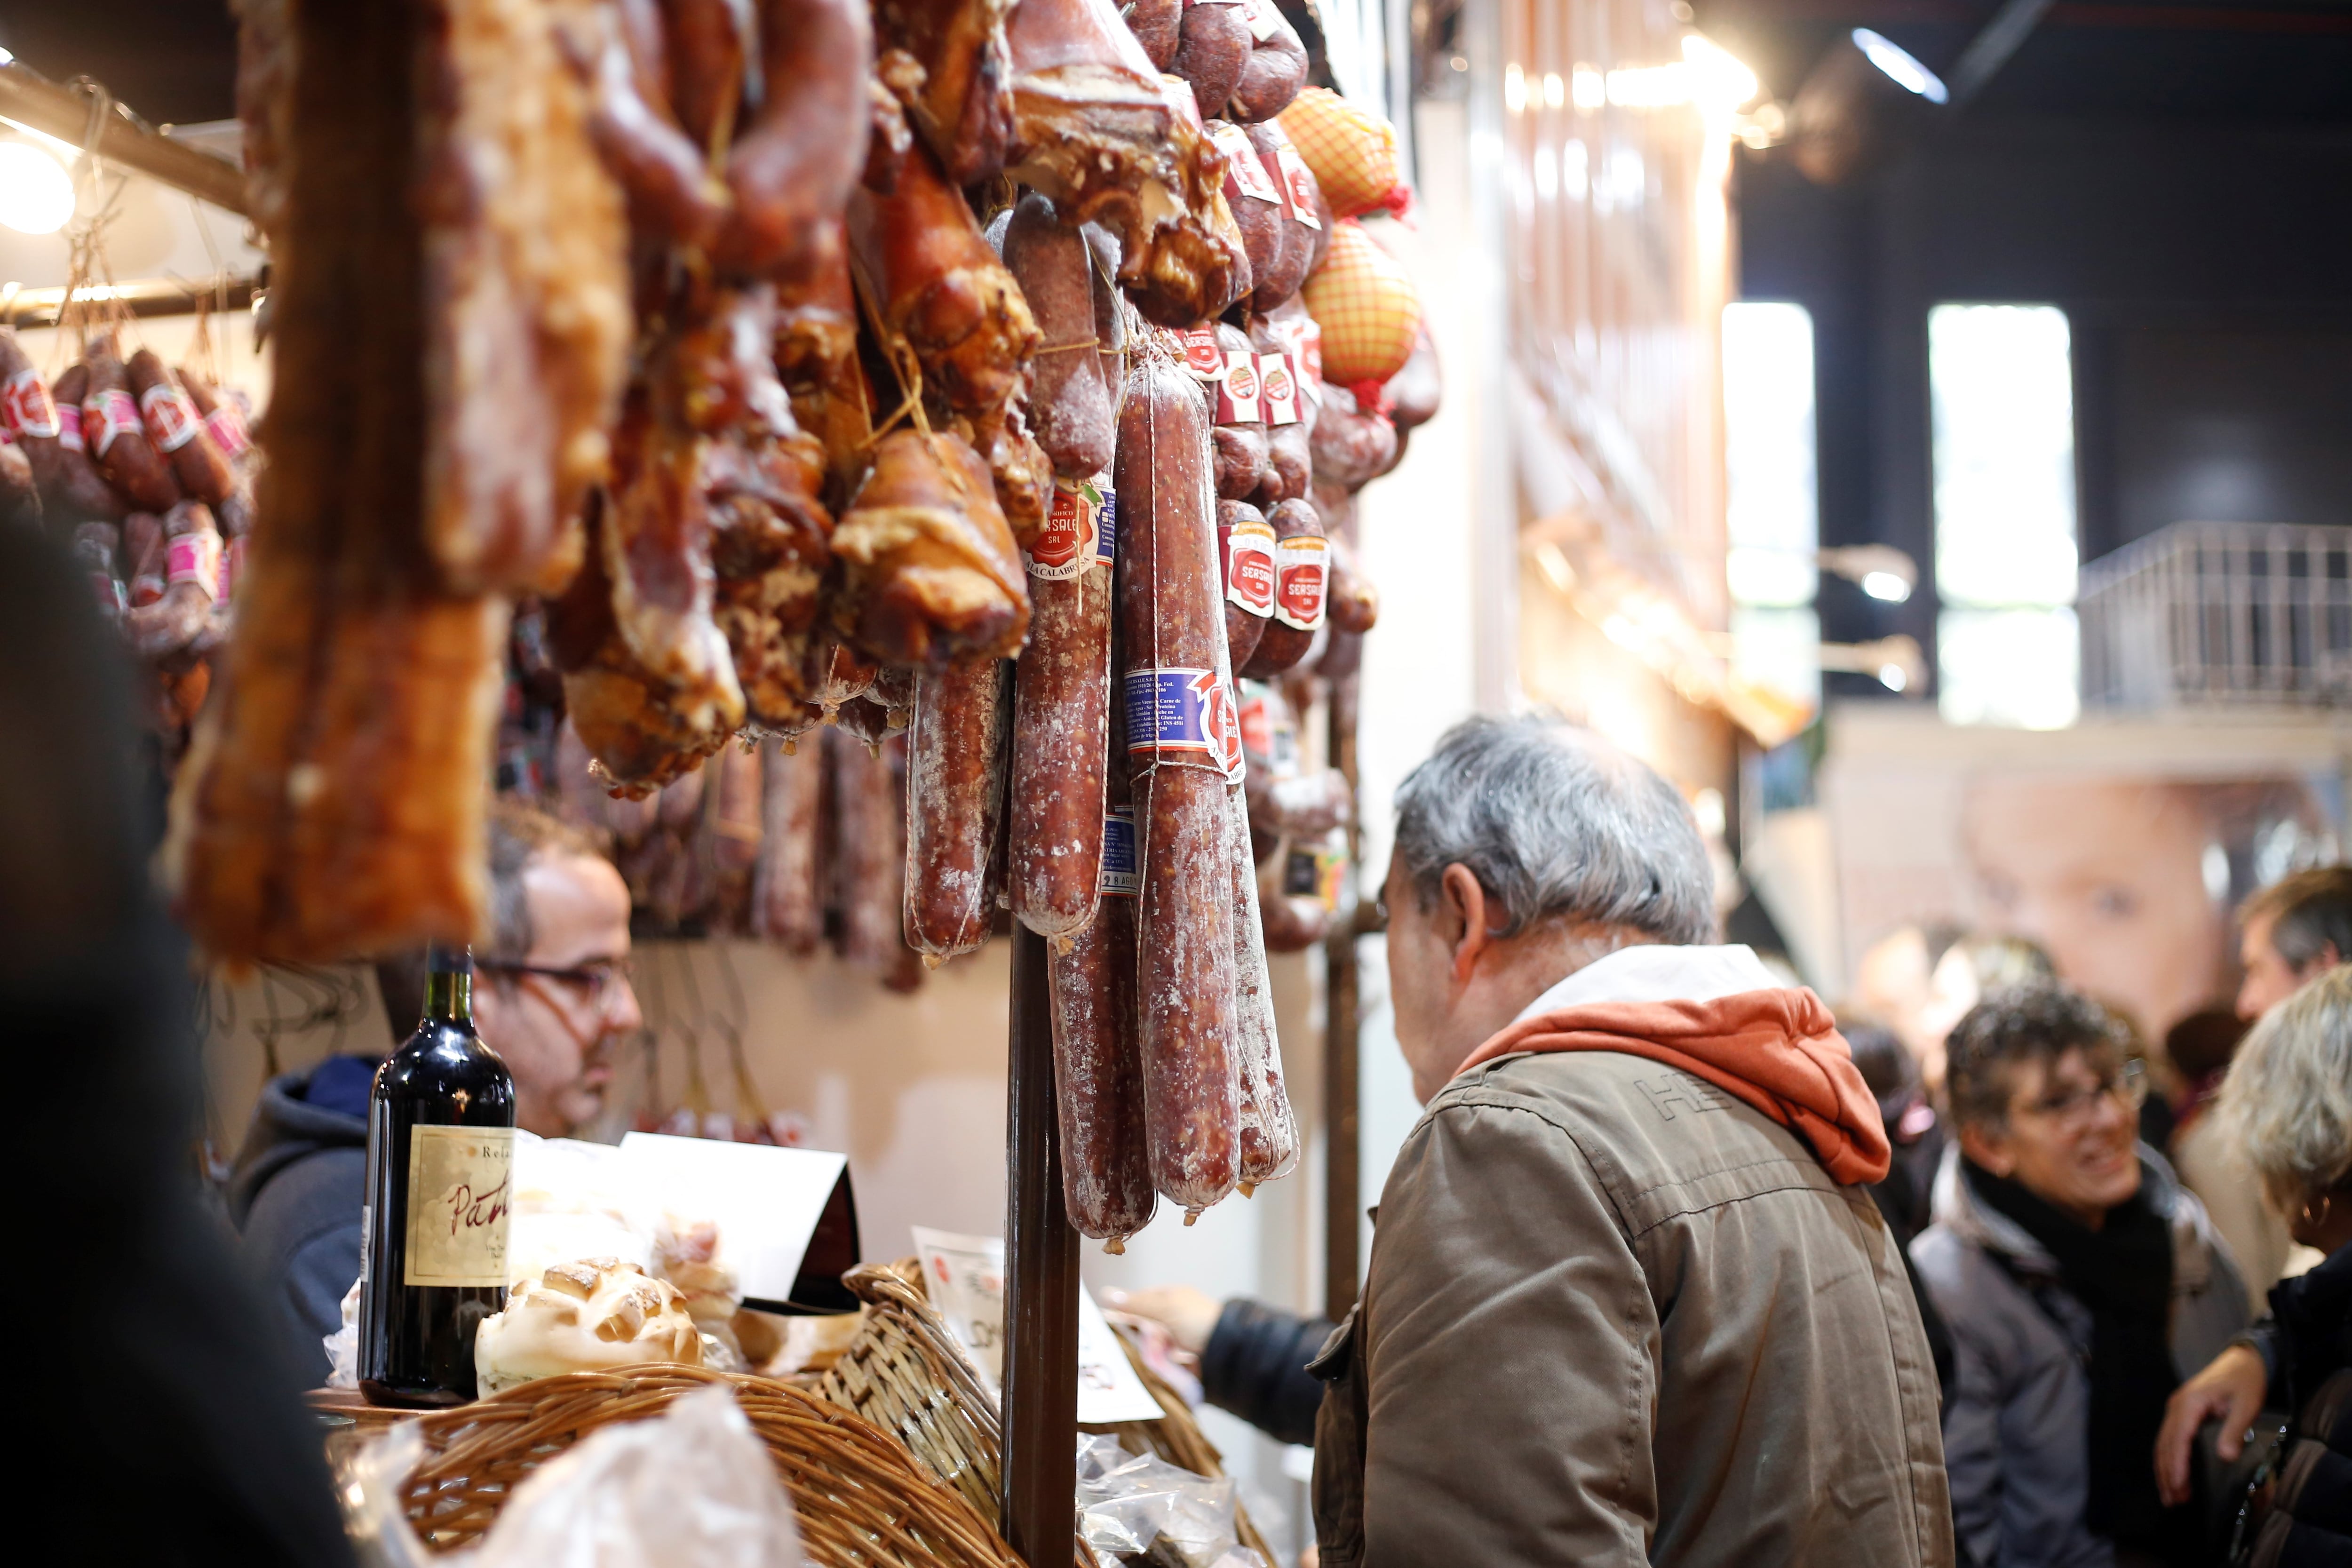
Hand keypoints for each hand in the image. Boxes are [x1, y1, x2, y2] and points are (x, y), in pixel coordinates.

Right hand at [1102, 1285, 1221, 1354]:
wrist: (1228, 1348)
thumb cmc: (1199, 1321)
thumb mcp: (1165, 1307)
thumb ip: (1136, 1303)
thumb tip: (1106, 1293)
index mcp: (1173, 1297)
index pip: (1142, 1301)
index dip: (1128, 1311)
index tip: (1113, 1322)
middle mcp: (1177, 1314)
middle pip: (1147, 1325)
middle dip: (1144, 1337)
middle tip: (1149, 1344)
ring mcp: (1183, 1335)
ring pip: (1155, 1343)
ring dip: (1154, 1351)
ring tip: (1159, 1356)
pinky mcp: (1187, 1354)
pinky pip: (1166, 1357)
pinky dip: (1163, 1361)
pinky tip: (1164, 1364)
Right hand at [2155, 1343, 2267, 1505]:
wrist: (2243, 1360)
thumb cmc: (2246, 1382)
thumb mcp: (2246, 1406)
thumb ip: (2234, 1431)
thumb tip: (2225, 1458)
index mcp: (2191, 1403)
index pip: (2179, 1438)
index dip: (2177, 1464)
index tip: (2179, 1486)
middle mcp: (2177, 1406)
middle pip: (2166, 1443)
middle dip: (2168, 1473)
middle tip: (2173, 1500)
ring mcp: (2176, 1408)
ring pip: (2164, 1443)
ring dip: (2165, 1469)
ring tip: (2171, 1496)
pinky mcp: (2181, 1412)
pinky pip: (2169, 1438)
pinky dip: (2169, 1458)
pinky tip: (2174, 1475)